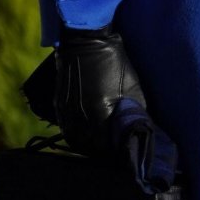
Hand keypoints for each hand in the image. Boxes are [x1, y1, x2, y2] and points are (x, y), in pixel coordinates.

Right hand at [54, 27, 176, 192]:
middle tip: (115, 154)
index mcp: (98, 116)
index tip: (125, 158)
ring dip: (88, 146)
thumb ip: (136, 116)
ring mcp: (65, 112)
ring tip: (101, 146)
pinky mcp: (58, 105)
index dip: (116, 156)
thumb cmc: (115, 63)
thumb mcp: (133, 90)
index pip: (106, 150)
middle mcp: (78, 118)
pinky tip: (87, 133)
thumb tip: (140, 134)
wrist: (85, 40)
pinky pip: (66, 129)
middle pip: (89, 149)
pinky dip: (77, 135)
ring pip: (75, 141)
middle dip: (103, 153)